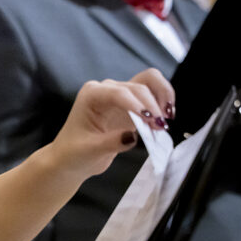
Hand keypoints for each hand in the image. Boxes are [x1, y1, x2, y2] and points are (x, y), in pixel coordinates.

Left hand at [50, 68, 174, 178]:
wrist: (72, 158)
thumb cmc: (74, 152)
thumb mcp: (89, 150)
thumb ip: (111, 143)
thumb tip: (132, 137)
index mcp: (91, 95)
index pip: (119, 93)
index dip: (138, 104)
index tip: (151, 120)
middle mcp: (106, 89)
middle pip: (138, 87)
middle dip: (152, 106)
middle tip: (160, 128)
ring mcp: (120, 94)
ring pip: (149, 81)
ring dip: (162, 97)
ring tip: (167, 119)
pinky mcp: (131, 104)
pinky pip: (152, 93)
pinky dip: (162, 102)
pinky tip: (166, 118)